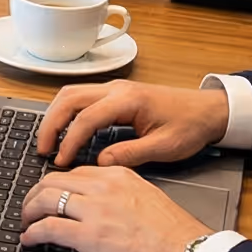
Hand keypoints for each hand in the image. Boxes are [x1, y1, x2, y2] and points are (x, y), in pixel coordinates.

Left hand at [19, 165, 213, 251]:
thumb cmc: (174, 235)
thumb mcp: (147, 198)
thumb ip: (121, 195)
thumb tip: (101, 206)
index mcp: (119, 176)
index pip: (75, 173)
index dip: (55, 185)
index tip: (49, 196)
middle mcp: (104, 187)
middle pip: (53, 181)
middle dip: (34, 195)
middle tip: (29, 208)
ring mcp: (96, 210)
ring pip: (45, 199)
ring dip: (28, 212)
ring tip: (26, 223)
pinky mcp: (90, 236)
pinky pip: (49, 228)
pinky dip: (33, 233)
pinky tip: (30, 240)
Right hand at [34, 80, 228, 168]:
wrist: (209, 110)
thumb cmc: (190, 126)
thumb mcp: (165, 147)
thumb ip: (131, 154)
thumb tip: (100, 163)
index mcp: (128, 100)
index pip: (86, 118)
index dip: (70, 141)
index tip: (61, 161)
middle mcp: (117, 89)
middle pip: (69, 98)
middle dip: (51, 123)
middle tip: (42, 149)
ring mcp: (115, 89)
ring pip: (71, 94)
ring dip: (56, 116)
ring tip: (48, 141)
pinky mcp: (115, 95)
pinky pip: (81, 98)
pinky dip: (67, 113)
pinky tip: (65, 132)